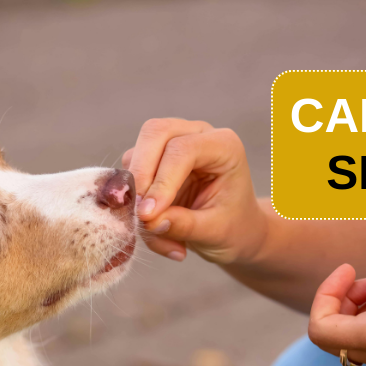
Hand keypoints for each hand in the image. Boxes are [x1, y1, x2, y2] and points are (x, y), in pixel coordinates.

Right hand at [122, 118, 266, 263]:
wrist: (234, 230)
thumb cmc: (233, 228)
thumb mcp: (215, 232)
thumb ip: (184, 226)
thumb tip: (149, 221)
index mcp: (224, 146)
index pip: (183, 150)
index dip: (162, 181)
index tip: (148, 215)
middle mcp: (197, 135)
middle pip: (155, 133)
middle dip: (140, 174)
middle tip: (138, 214)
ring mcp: (174, 143)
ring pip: (137, 152)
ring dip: (136, 194)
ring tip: (155, 231)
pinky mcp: (155, 159)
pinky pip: (132, 175)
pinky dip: (135, 203)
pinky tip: (154, 228)